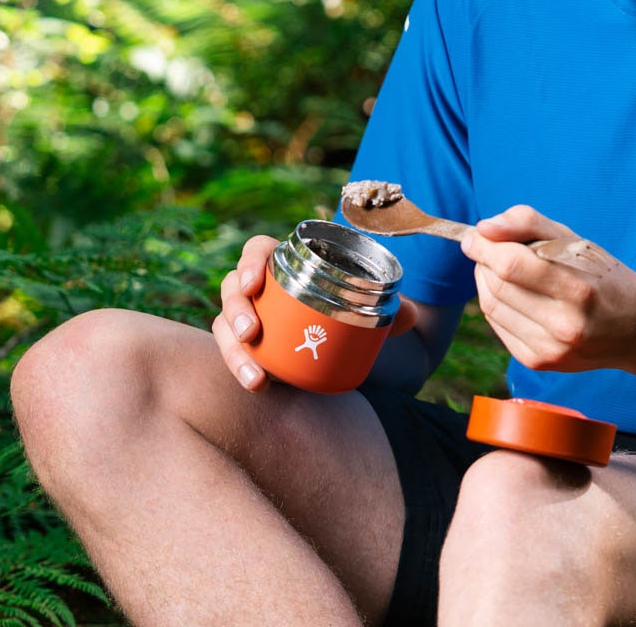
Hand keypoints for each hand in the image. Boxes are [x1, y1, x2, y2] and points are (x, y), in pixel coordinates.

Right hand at [210, 235, 422, 392]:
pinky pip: (234, 353)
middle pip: (233, 288)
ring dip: (234, 350)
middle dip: (237, 309)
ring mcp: (248, 317)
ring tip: (255, 376)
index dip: (249, 262)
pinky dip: (241, 368)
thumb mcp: (368, 308)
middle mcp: (259, 289)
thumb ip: (389, 308)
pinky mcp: (246, 346)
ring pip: (226, 326)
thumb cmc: (345, 311)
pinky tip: (257, 385)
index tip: (254, 281)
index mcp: (283, 264)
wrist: (335, 341)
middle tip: (251, 332)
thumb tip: (410, 315)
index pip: (256, 251)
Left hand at [462, 206, 635, 372]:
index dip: (484, 246)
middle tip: (485, 248)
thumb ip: (528, 223)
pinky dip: (496, 304)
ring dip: (486, 281)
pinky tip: (512, 293)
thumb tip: (484, 229)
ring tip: (500, 268)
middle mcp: (565, 325)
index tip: (476, 235)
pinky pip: (498, 326)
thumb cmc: (602, 275)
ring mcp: (551, 349)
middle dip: (483, 261)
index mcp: (578, 288)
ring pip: (492, 306)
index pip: (510, 264)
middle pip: (498, 285)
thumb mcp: (575, 239)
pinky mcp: (540, 362)